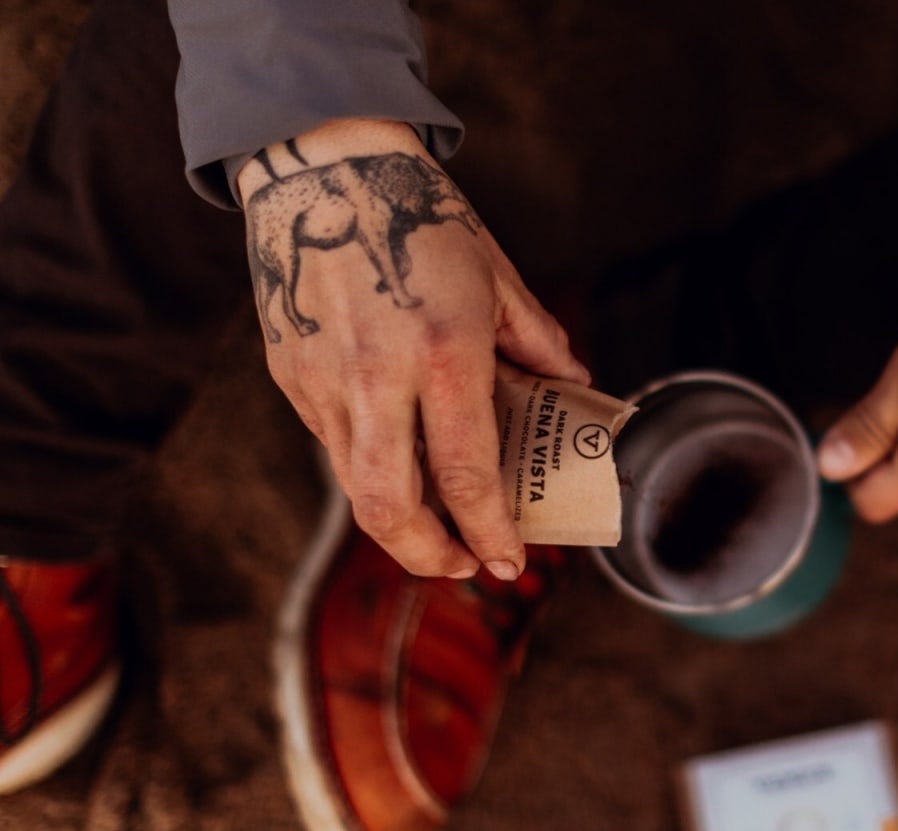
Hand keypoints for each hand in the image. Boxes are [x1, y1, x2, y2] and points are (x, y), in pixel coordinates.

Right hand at [237, 119, 588, 578]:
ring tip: (437, 533)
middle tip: (464, 565)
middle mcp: (377, 379)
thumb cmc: (421, 218)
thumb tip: (575, 387)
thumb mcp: (498, 277)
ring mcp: (324, 382)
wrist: (323, 167)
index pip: (465, 474)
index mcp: (443, 355)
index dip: (489, 531)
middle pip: (392, 507)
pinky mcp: (291, 377)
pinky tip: (402, 467)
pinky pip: (335, 447)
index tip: (510, 560)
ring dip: (399, 525)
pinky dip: (371, 472)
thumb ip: (539, 341)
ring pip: (355, 488)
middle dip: (430, 554)